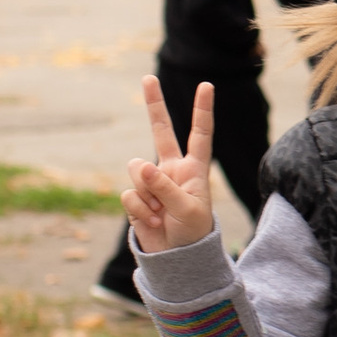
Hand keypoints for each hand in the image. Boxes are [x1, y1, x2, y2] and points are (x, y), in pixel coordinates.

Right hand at [119, 77, 217, 252]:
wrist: (177, 259)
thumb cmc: (193, 233)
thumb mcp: (187, 210)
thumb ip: (165, 187)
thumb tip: (140, 166)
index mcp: (194, 169)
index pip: (200, 134)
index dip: (202, 110)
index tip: (207, 85)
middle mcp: (171, 169)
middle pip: (160, 131)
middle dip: (154, 105)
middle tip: (148, 77)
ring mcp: (151, 181)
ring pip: (137, 172)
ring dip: (148, 196)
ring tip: (162, 213)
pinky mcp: (136, 197)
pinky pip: (129, 195)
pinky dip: (140, 211)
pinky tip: (153, 221)